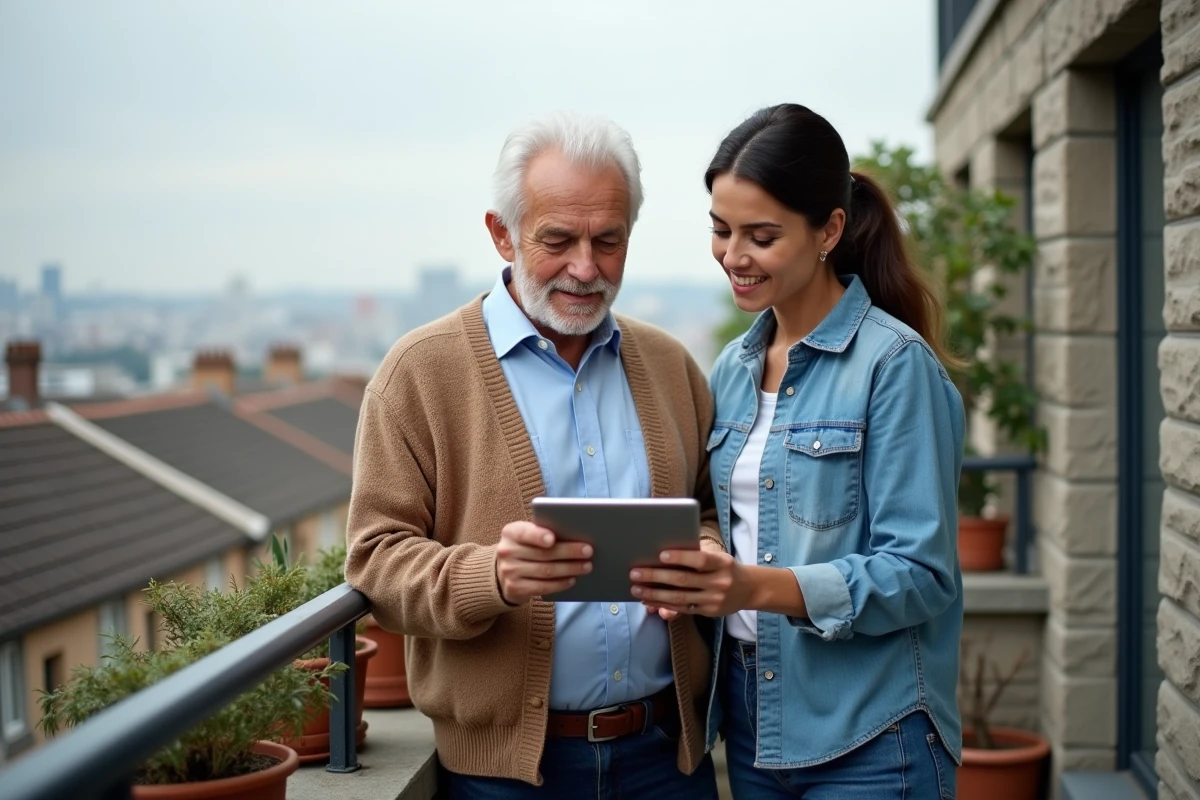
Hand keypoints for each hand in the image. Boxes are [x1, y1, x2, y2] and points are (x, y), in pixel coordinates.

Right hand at [495, 521, 592, 605]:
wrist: (503, 571)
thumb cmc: (525, 547)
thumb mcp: (527, 535)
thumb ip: (543, 532)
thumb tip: (574, 533)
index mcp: (511, 532)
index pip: (524, 533)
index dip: (538, 536)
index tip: (553, 539)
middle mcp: (507, 551)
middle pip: (543, 553)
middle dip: (569, 552)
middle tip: (588, 551)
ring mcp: (509, 571)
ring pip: (545, 571)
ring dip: (569, 569)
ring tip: (586, 566)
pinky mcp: (515, 588)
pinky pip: (542, 587)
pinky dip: (560, 584)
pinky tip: (572, 579)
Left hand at [630, 549, 753, 616]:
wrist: (748, 589)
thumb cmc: (725, 567)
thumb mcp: (719, 557)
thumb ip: (697, 557)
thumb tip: (663, 556)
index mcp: (722, 563)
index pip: (701, 559)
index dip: (681, 557)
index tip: (661, 554)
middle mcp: (719, 582)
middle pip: (684, 580)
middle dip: (656, 576)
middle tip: (634, 573)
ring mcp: (714, 599)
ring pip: (679, 597)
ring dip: (654, 594)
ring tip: (636, 589)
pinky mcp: (709, 612)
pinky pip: (682, 608)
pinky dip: (663, 604)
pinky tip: (648, 600)